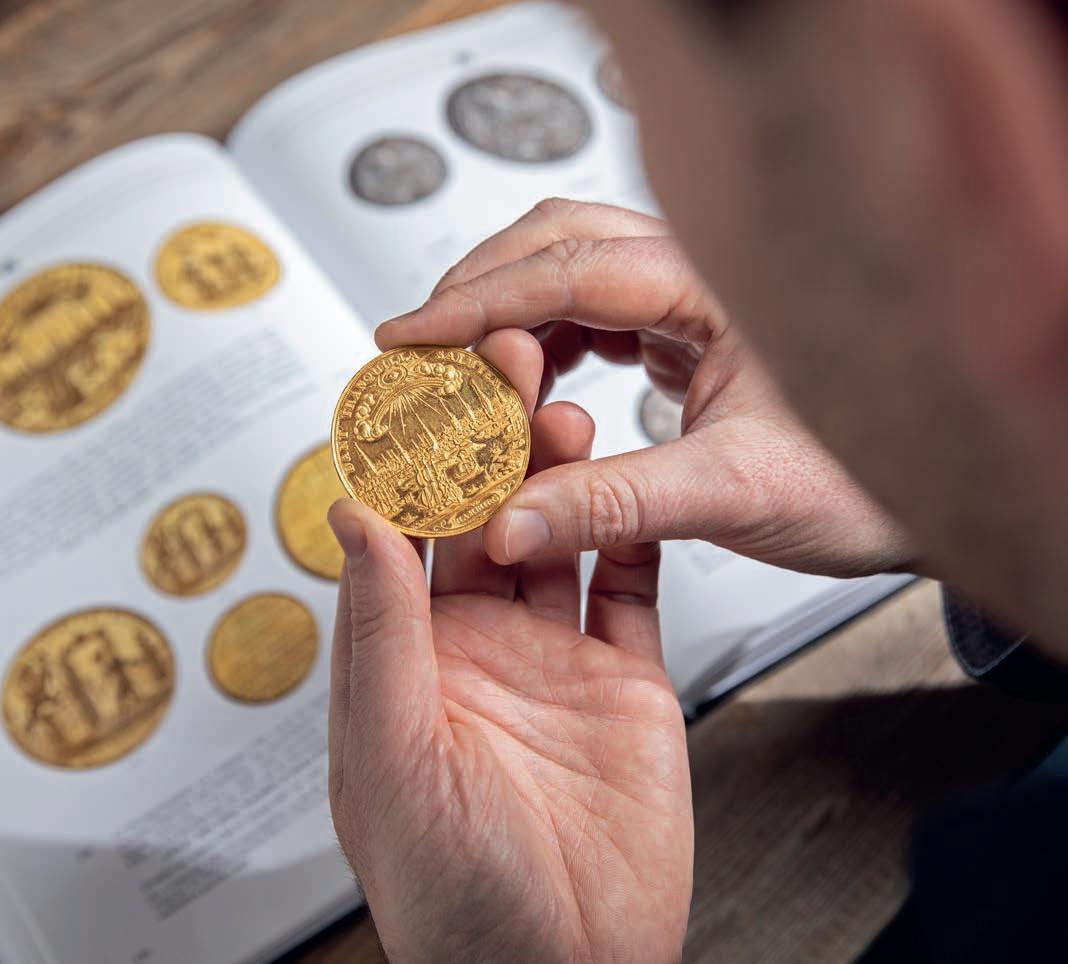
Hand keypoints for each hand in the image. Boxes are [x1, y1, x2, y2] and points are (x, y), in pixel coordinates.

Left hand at [327, 329, 692, 963]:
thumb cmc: (457, 897)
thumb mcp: (398, 756)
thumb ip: (380, 631)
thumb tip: (350, 515)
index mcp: (408, 664)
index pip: (404, 535)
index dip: (414, 457)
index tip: (422, 387)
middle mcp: (480, 650)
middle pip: (486, 519)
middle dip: (493, 442)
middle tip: (507, 367)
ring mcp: (556, 659)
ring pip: (559, 537)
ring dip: (563, 475)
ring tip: (567, 415)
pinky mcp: (625, 679)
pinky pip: (631, 588)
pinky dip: (634, 532)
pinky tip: (633, 481)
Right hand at [376, 199, 913, 577]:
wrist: (918, 489)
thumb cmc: (862, 479)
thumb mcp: (732, 493)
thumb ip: (615, 506)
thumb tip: (510, 524)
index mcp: (717, 289)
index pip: (568, 269)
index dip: (476, 302)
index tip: (408, 336)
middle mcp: (700, 277)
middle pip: (557, 243)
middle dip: (478, 291)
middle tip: (420, 351)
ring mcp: (691, 299)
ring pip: (569, 270)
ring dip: (506, 313)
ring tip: (461, 371)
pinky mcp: (686, 331)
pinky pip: (592, 311)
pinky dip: (542, 339)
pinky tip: (525, 380)